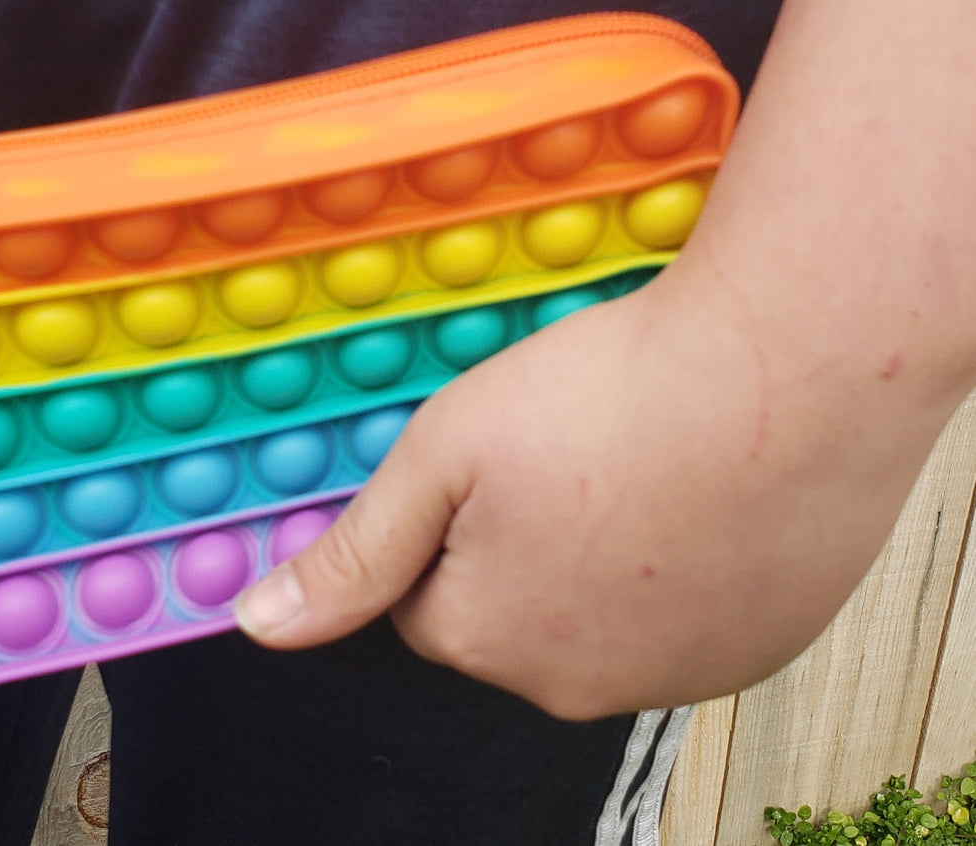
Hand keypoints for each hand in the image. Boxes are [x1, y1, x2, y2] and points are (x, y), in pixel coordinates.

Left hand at [234, 265, 944, 719]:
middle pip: (509, 614)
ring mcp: (675, 677)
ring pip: (596, 617)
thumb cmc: (609, 397)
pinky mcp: (755, 650)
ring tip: (642, 465)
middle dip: (520, 543)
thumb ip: (353, 554)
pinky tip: (700, 496)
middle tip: (576, 453)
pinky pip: (683, 617)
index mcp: (482, 639)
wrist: (792, 373)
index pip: (419, 598)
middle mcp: (574, 687)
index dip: (446, 518)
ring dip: (604, 558)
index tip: (496, 458)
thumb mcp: (443, 456)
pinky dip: (680, 568)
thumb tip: (266, 627)